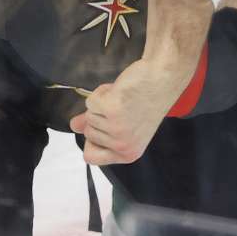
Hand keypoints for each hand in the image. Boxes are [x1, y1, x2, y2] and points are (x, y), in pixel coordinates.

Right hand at [69, 58, 189, 165]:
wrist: (162, 78)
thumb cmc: (145, 99)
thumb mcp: (124, 121)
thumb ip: (99, 127)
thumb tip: (74, 126)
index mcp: (128, 154)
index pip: (91, 157)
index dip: (91, 141)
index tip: (103, 127)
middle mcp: (122, 146)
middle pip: (87, 133)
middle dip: (99, 116)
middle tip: (122, 108)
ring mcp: (117, 129)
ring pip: (89, 115)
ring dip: (102, 102)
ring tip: (122, 98)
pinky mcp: (112, 110)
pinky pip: (90, 101)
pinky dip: (100, 92)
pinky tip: (119, 91)